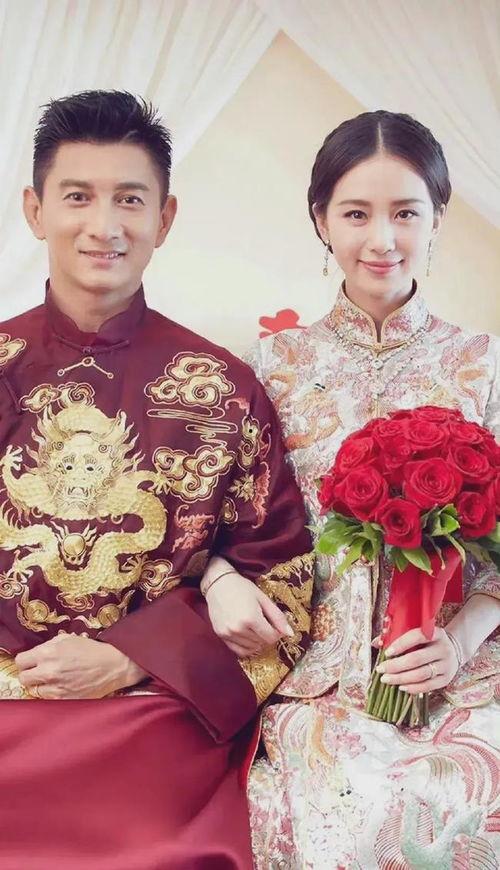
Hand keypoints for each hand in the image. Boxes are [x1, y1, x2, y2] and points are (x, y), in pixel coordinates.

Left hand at [15, 634, 146, 698]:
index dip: (26, 660)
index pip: (20, 661)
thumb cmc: (91, 650)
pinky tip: (61, 687)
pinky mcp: (64, 700)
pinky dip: (51, 694)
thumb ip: (48, 645)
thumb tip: (36, 652)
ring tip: (53, 680)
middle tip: (39, 671)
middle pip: (23, 678)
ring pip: (34, 691)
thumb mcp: (68, 639)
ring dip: (41, 685)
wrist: (112, 666)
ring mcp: (56, 689)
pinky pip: (47, 700)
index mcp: (48, 653)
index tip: (31, 661)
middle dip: (30, 673)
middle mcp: (49, 672)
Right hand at [205, 571, 293, 656]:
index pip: (271, 637)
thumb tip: (290, 634)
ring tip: (253, 626)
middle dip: (266, 634)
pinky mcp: (221, 636)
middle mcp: (238, 629)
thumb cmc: (242, 588)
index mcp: (251, 618)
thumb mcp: (263, 599)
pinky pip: (239, 651)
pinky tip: (248, 636)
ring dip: (257, 640)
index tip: (273, 624)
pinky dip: (247, 647)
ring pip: (252, 648)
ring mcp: (228, 633)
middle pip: (262, 643)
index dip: (276, 632)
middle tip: (262, 621)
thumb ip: (278, 617)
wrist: (218, 584)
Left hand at [374, 627, 459, 694]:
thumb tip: (376, 642)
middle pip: (416, 659)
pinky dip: (413, 688)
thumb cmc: (428, 642)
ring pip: (421, 674)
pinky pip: (428, 686)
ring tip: (386, 679)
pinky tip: (401, 687)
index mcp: (436, 633)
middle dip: (396, 666)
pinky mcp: (446, 679)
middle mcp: (443, 649)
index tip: (387, 652)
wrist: (454, 651)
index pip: (417, 637)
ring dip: (401, 678)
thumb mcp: (419, 634)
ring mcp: (446, 665)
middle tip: (381, 669)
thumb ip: (398, 636)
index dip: (401, 644)